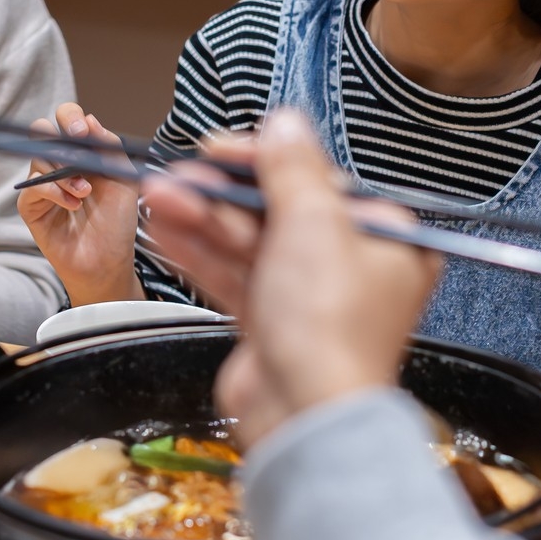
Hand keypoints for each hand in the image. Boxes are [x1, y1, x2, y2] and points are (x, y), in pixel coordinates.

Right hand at [16, 103, 144, 305]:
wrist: (108, 261)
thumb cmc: (117, 222)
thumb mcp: (124, 179)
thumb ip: (110, 147)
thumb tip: (90, 119)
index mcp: (81, 151)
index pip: (66, 118)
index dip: (70, 117)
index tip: (82, 132)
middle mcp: (58, 163)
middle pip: (41, 130)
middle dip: (58, 138)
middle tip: (76, 156)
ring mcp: (42, 184)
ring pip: (38, 157)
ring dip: (64, 173)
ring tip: (85, 193)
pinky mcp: (31, 206)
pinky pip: (33, 187)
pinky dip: (55, 192)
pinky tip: (74, 205)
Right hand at [142, 110, 441, 446]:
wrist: (304, 416)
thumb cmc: (329, 329)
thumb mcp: (314, 224)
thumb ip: (293, 169)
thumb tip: (286, 123)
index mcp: (382, 237)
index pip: (317, 180)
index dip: (263, 161)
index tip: (220, 149)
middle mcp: (350, 266)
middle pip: (277, 210)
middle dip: (221, 192)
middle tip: (178, 173)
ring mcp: (308, 298)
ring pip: (248, 242)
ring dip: (201, 218)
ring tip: (157, 196)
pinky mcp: (272, 325)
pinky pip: (232, 275)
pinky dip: (199, 253)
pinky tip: (164, 229)